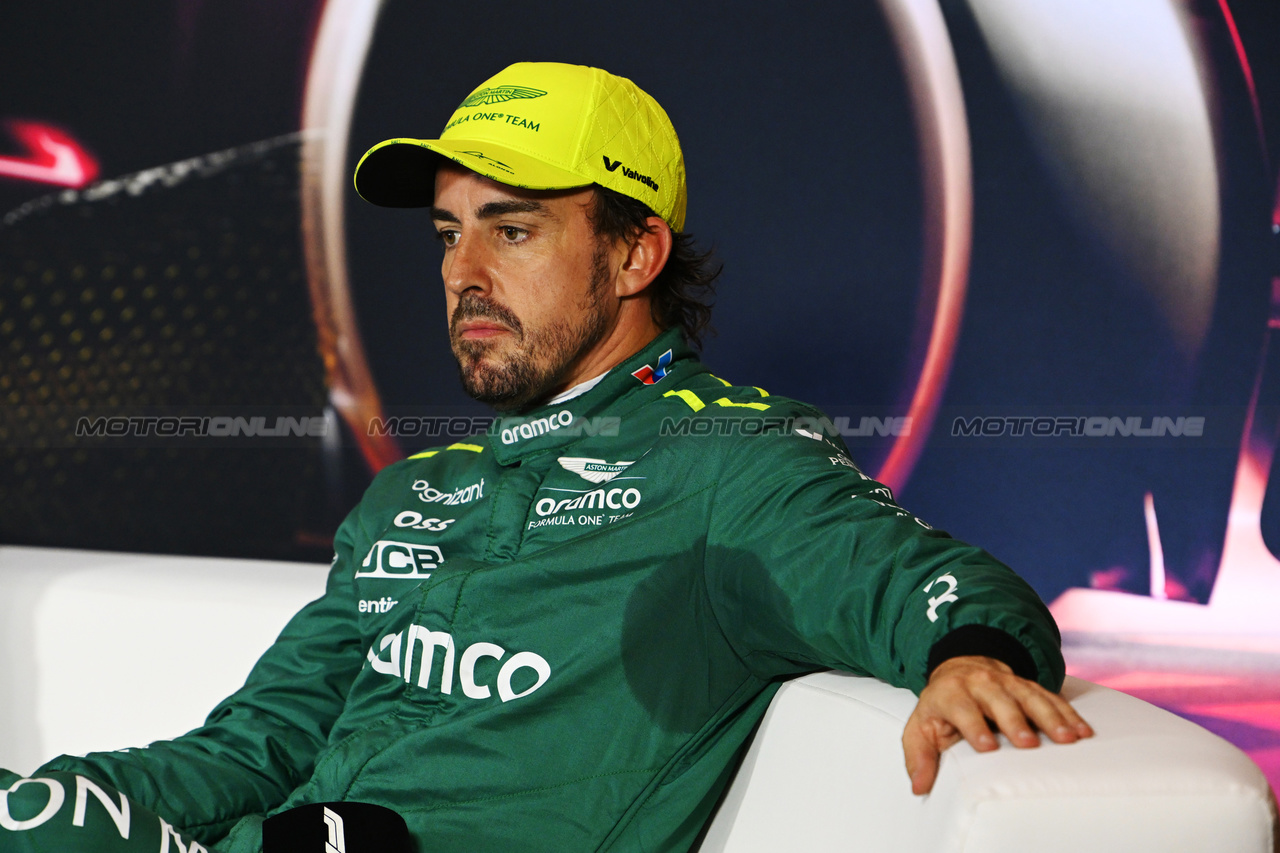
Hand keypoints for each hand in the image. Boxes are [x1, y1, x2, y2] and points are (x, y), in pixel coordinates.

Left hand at [902, 655, 1092, 794]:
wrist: (961, 670)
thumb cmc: (941, 708)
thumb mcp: (921, 729)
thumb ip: (918, 757)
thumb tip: (919, 788)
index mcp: (951, 694)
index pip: (962, 709)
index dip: (974, 726)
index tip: (987, 747)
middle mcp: (981, 684)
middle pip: (999, 701)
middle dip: (1015, 721)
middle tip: (1029, 743)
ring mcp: (1008, 683)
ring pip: (1031, 697)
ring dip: (1050, 717)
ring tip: (1067, 738)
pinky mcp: (1029, 686)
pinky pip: (1052, 698)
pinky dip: (1068, 714)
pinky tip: (1083, 731)